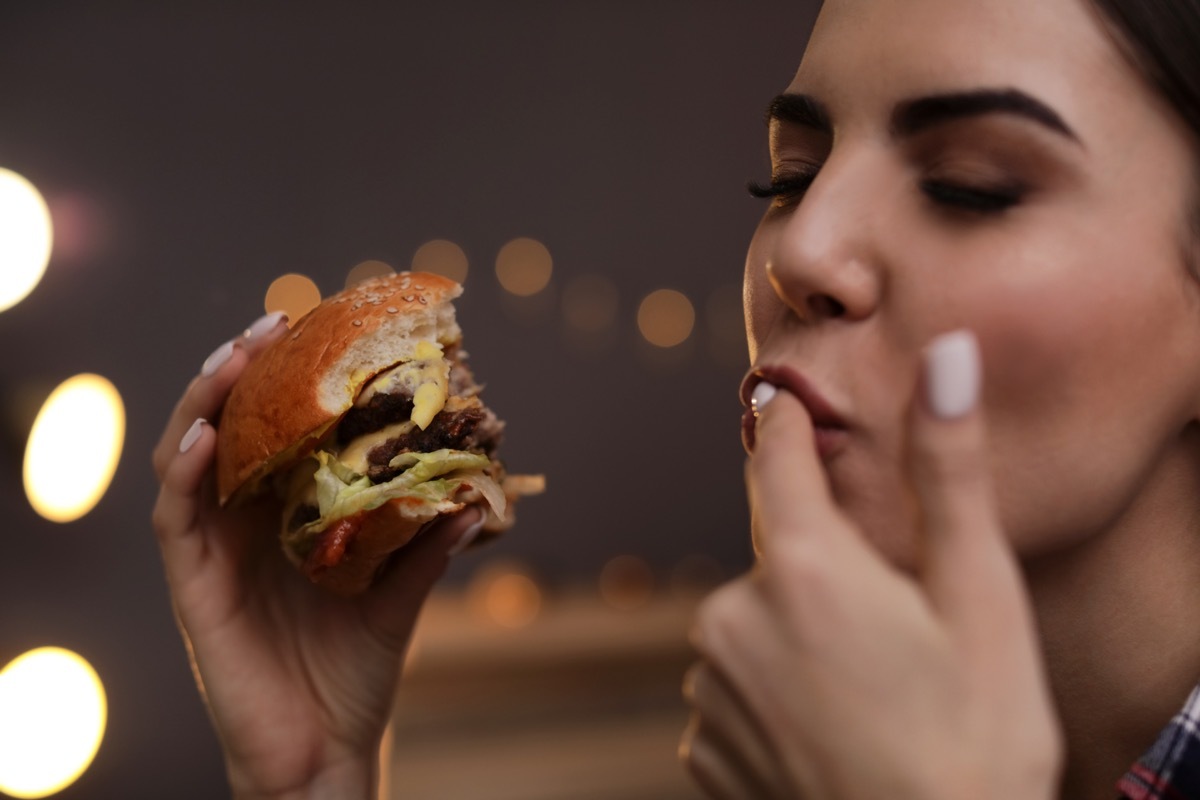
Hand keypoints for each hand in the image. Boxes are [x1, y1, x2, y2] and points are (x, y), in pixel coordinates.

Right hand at [151, 313, 482, 799]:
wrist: (325, 751)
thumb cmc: (356, 674)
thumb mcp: (400, 598)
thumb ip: (426, 549)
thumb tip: (476, 498)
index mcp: (288, 518)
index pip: (275, 433)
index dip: (285, 381)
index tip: (313, 329)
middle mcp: (245, 525)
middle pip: (229, 430)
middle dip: (242, 372)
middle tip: (271, 324)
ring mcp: (214, 552)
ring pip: (189, 459)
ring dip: (205, 403)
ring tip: (234, 358)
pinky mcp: (194, 586)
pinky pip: (175, 518)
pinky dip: (184, 471)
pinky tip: (205, 436)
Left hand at [681, 331, 1062, 799]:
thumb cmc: (974, 744)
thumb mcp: (978, 601)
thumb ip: (950, 474)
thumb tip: (946, 357)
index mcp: (802, 568)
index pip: (774, 459)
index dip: (784, 426)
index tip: (782, 401)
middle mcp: (730, 619)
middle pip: (778, 557)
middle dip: (828, 576)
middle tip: (897, 637)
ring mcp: (708, 687)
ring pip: (758, 625)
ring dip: (803, 641)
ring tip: (870, 699)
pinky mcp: (700, 746)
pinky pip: (739, 688)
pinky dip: (780, 697)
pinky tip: (832, 735)